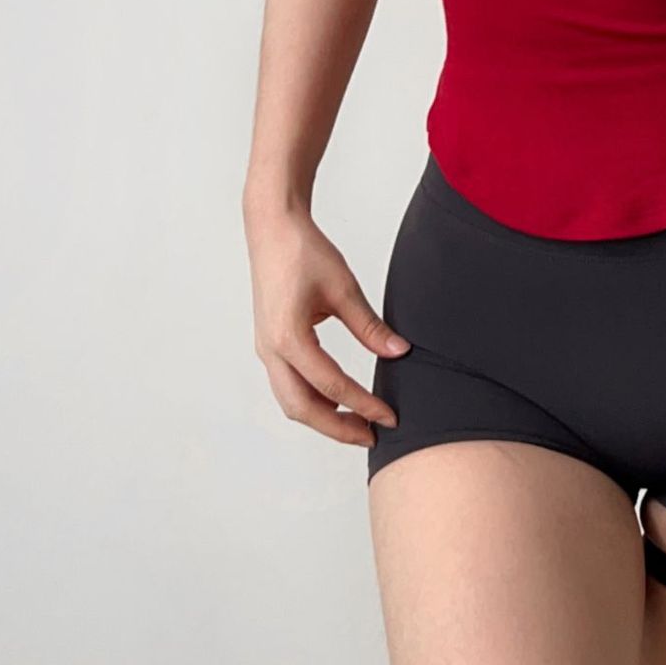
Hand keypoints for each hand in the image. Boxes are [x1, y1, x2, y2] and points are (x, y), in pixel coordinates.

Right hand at [246, 204, 409, 445]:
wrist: (272, 229)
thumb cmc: (304, 252)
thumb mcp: (343, 288)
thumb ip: (370, 325)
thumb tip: (399, 352)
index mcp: (288, 337)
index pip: (331, 385)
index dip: (363, 404)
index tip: (389, 417)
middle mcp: (271, 350)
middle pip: (302, 408)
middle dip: (338, 428)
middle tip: (373, 436)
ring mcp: (266, 349)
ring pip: (291, 401)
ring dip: (323, 417)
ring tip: (358, 423)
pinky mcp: (269, 344)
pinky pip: (287, 385)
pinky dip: (311, 400)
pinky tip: (337, 400)